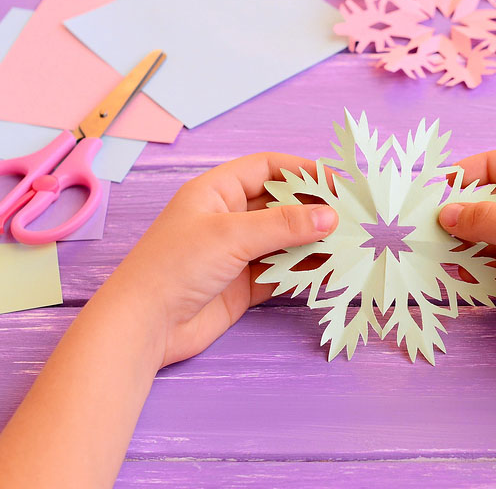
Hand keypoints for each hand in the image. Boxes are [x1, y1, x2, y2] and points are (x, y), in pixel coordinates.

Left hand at [105, 152, 337, 366]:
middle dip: (313, 210)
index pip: (266, 169)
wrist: (144, 327)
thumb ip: (284, 225)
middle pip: (280, 205)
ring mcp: (236, 253)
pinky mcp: (242, 286)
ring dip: (313, 243)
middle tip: (350, 218)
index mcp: (216, 192)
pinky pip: (281, 272)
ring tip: (348, 246)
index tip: (337, 183)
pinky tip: (329, 273)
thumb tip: (331, 216)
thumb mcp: (231, 235)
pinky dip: (304, 271)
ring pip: (284, 241)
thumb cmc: (175, 266)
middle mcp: (227, 218)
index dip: (302, 171)